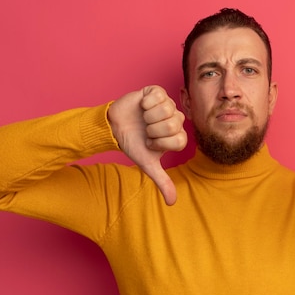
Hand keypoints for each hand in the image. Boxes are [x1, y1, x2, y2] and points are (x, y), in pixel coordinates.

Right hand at [108, 85, 186, 204]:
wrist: (114, 128)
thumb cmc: (134, 144)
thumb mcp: (147, 164)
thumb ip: (162, 181)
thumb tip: (172, 203)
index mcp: (178, 136)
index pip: (179, 140)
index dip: (161, 143)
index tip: (150, 143)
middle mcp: (176, 119)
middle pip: (174, 124)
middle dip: (154, 130)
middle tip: (146, 131)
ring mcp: (168, 104)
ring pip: (167, 109)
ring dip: (149, 117)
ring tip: (143, 119)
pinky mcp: (157, 92)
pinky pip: (158, 96)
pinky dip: (146, 103)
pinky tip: (141, 107)